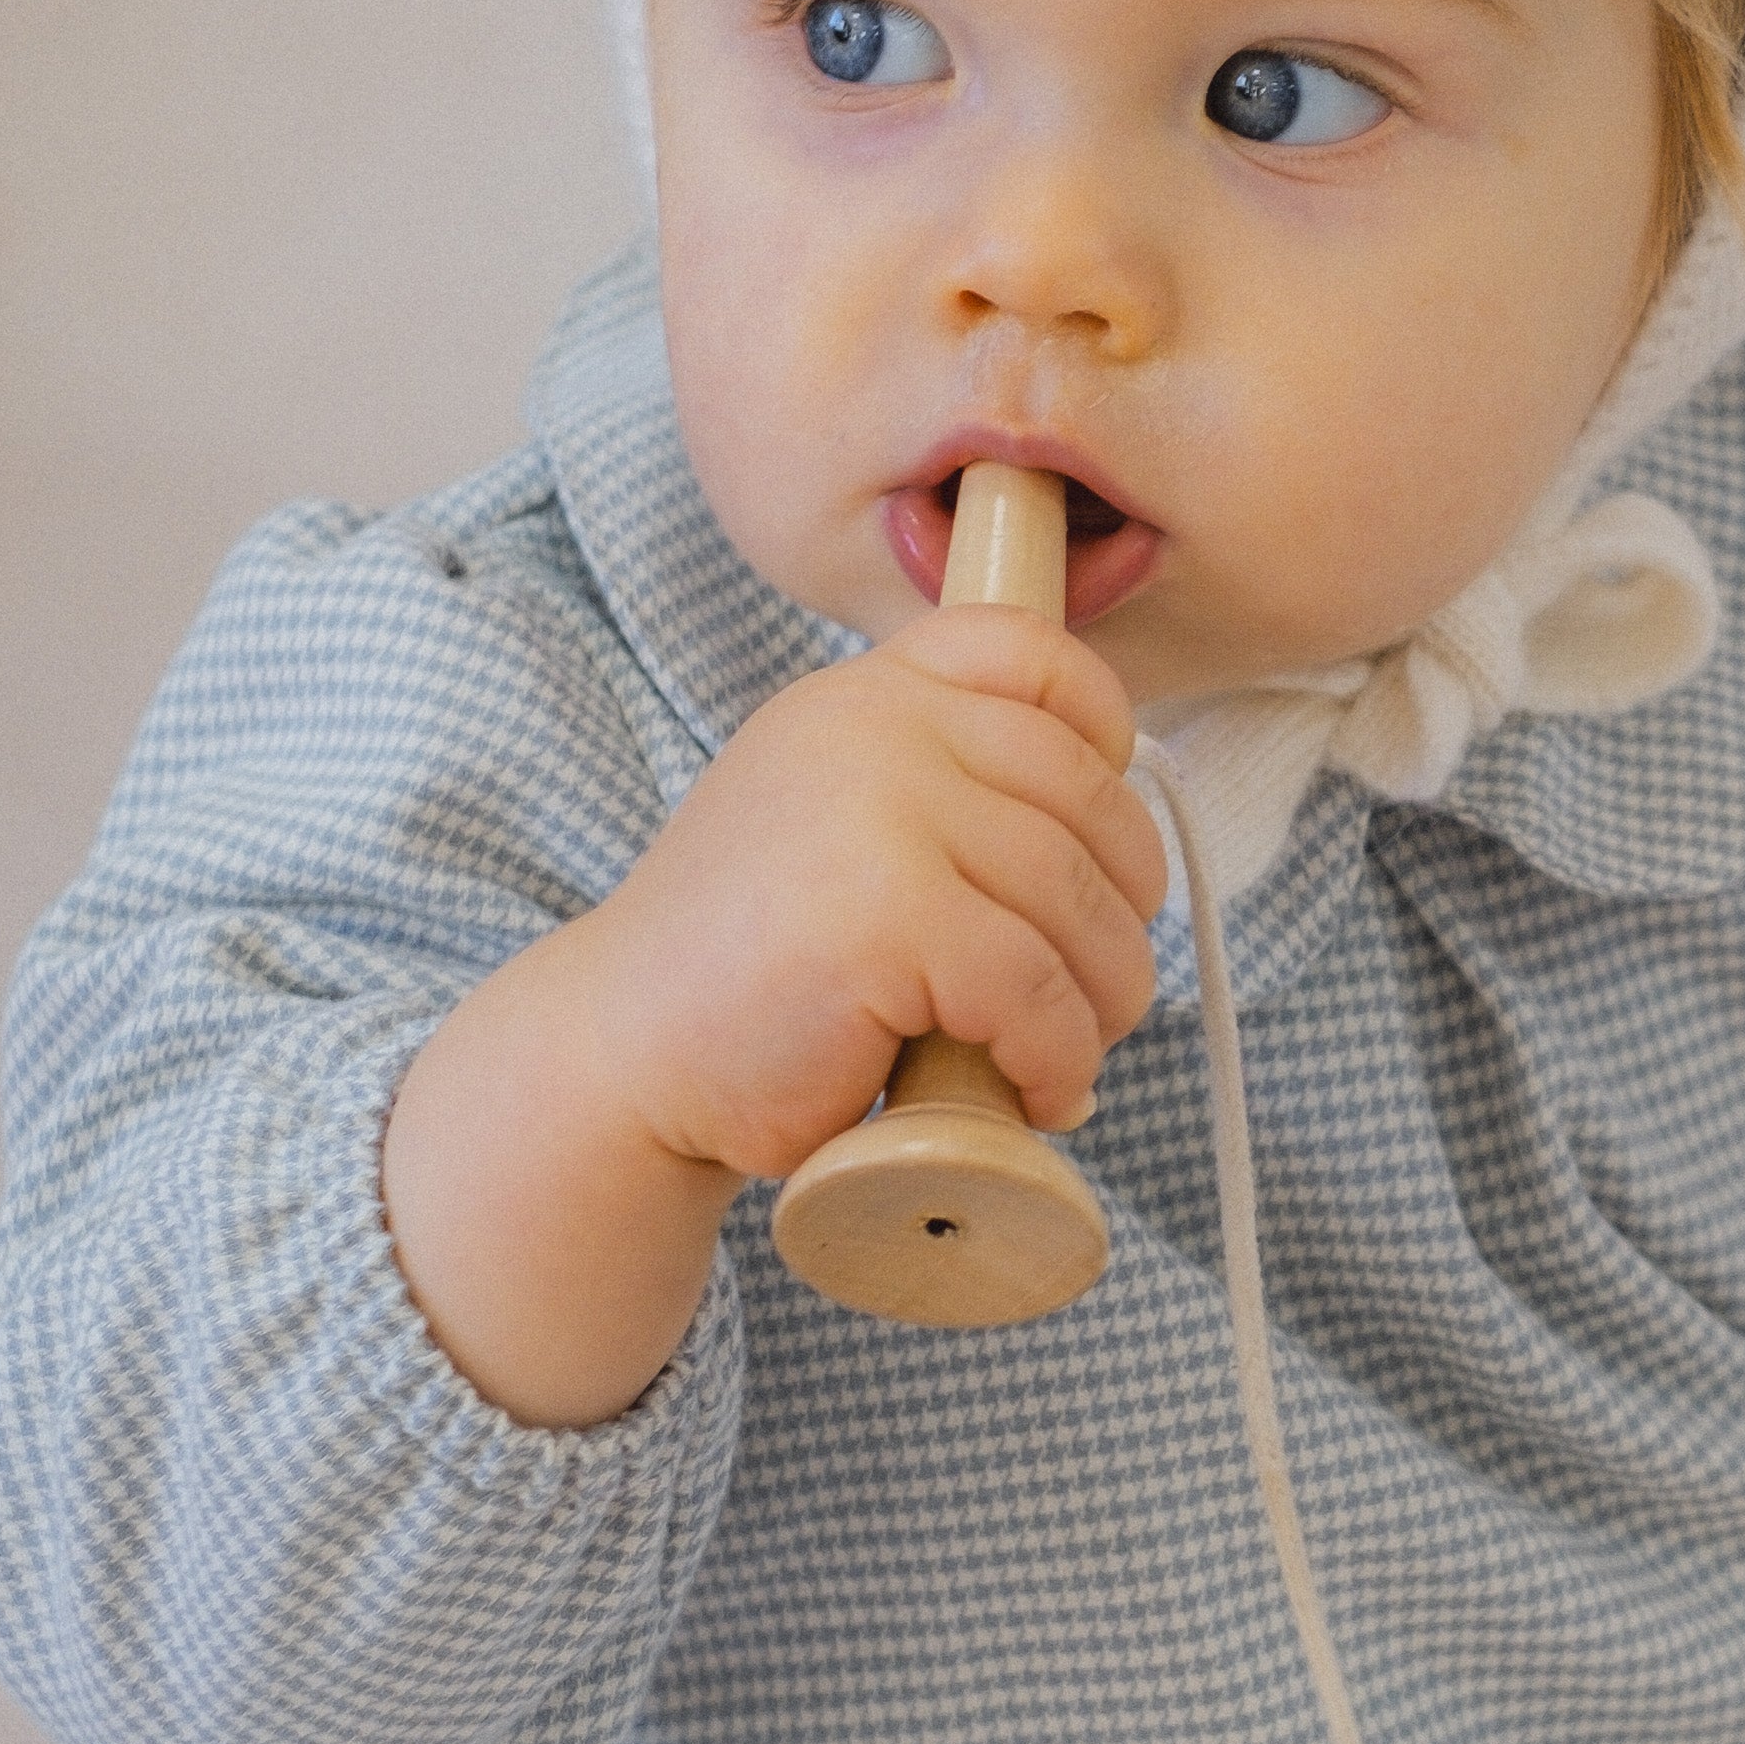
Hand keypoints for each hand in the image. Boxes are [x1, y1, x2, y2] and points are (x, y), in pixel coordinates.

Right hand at [562, 599, 1163, 1180]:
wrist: (623, 1054)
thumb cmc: (748, 969)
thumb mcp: (831, 821)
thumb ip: (931, 784)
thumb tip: (1110, 822)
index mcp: (863, 696)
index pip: (1028, 652)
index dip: (1103, 732)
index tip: (1105, 835)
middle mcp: (872, 729)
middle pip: (1084, 797)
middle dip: (1121, 910)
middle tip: (1098, 991)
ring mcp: (878, 813)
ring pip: (1077, 901)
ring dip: (1105, 998)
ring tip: (1066, 1053)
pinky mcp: (888, 916)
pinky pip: (1038, 988)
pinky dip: (1059, 1056)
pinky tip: (1036, 1091)